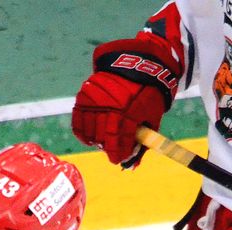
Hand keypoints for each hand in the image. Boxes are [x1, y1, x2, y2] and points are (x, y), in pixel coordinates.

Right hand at [72, 34, 179, 167]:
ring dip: (96, 139)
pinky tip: (89, 136)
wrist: (140, 62)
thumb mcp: (152, 117)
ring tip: (102, 140)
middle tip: (112, 148)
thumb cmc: (150, 94)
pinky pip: (78, 118)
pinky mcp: (86, 93)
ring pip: (90, 129)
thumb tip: (131, 165)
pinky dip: (82, 131)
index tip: (117, 159)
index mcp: (130, 111)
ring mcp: (96, 98)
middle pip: (103, 137)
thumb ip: (143, 141)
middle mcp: (111, 104)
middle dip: (107, 147)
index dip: (117, 153)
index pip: (118, 140)